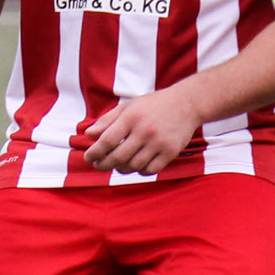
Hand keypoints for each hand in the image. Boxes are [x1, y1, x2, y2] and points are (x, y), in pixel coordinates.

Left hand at [80, 87, 202, 174]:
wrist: (187, 104)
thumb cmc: (153, 105)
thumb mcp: (128, 106)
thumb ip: (107, 120)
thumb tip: (88, 134)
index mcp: (131, 117)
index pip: (107, 141)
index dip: (94, 152)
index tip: (88, 158)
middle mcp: (145, 130)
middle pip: (118, 157)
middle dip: (103, 165)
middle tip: (98, 165)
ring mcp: (159, 142)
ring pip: (133, 166)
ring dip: (121, 169)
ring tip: (117, 164)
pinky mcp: (170, 152)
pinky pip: (150, 170)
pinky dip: (140, 171)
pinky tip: (136, 165)